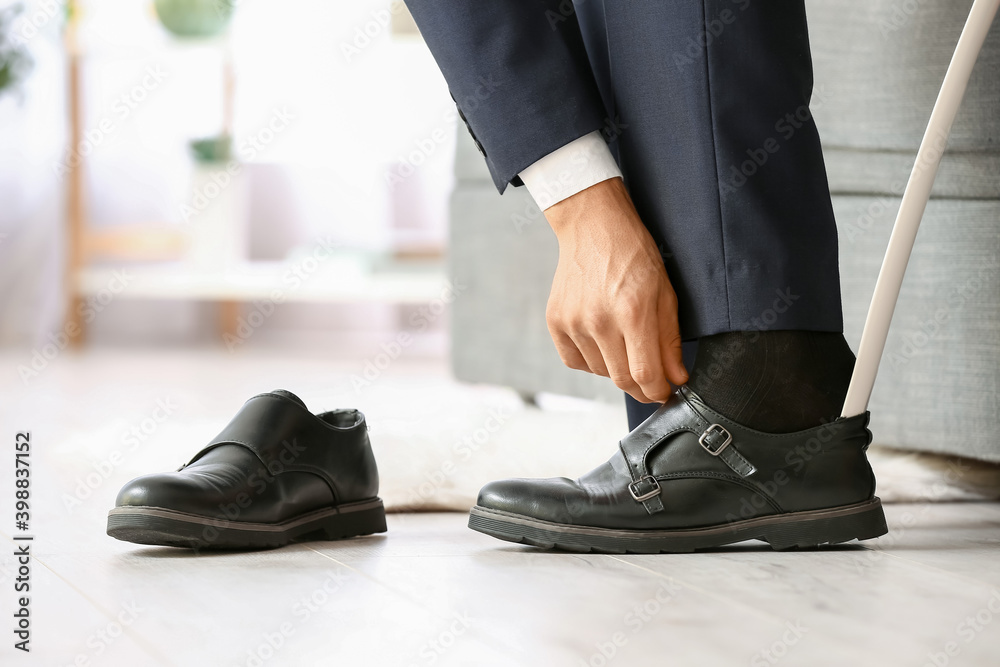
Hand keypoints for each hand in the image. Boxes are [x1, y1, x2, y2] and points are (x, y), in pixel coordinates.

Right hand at [543, 177, 687, 402]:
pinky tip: (602, 341)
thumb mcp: (664, 292)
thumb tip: (676, 377)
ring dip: (617, 369)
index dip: (658, 391)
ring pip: (600, 372)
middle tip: (651, 383)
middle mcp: (599, 320)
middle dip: (642, 388)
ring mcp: (574, 322)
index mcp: (632, 311)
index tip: (665, 393)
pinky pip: (576, 362)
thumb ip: (669, 339)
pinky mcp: (556, 322)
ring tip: (625, 345)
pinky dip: (592, 361)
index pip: (646, 374)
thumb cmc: (633, 254)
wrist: (593, 227)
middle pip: (622, 379)